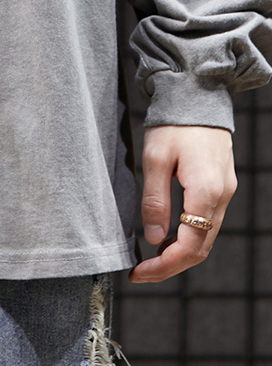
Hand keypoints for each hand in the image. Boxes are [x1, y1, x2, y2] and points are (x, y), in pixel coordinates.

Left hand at [129, 124, 237, 283]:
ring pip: (206, 237)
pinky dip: (189, 235)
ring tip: (151, 257)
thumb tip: (153, 239)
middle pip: (201, 249)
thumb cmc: (174, 122)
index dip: (164, 266)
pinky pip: (208, 221)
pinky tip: (169, 234)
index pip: (190, 247)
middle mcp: (222, 196)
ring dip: (180, 252)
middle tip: (142, 271)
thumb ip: (155, 200)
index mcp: (206, 192)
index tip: (139, 272)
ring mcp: (225, 191)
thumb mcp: (155, 158)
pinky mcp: (222, 184)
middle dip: (171, 265)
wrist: (197, 93)